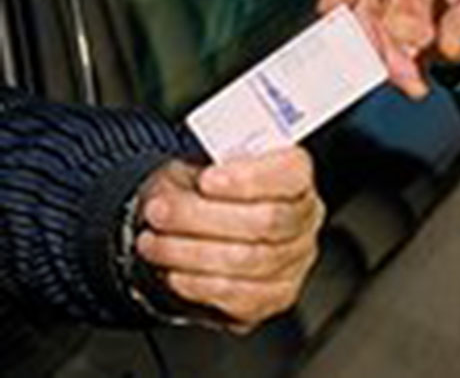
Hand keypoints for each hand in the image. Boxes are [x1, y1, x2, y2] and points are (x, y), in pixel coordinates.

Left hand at [135, 147, 323, 330]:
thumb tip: (184, 186)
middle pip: (266, 221)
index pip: (290, 173)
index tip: (206, 180)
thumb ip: (205, 169)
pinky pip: (239, 295)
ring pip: (248, 261)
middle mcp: (304, 216)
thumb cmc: (213, 191)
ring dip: (189, 253)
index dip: (249, 178)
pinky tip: (175, 272)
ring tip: (154, 242)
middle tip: (160, 211)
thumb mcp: (208, 164)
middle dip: (202, 217)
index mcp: (297, 175)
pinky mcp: (277, 295)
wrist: (208, 228)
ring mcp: (296, 258)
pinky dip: (199, 284)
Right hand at [319, 0, 459, 98]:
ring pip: (350, 12)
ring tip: (409, 77)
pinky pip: (359, 36)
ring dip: (373, 50)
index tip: (332, 7)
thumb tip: (449, 45)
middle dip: (366, 28)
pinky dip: (379, 61)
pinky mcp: (366, 8)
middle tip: (391, 66)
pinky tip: (407, 77)